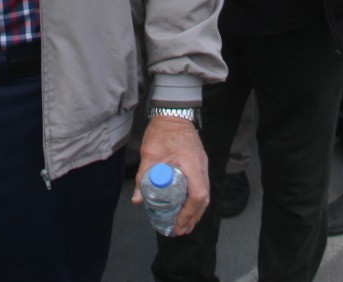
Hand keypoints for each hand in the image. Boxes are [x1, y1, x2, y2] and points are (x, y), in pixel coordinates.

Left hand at [132, 114, 209, 235]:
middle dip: (193, 217)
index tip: (178, 223)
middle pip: (204, 198)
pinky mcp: (200, 163)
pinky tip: (187, 207)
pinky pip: (202, 186)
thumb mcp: (149, 154)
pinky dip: (196, 200)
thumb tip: (137, 200)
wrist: (173, 112)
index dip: (189, 212)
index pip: (197, 195)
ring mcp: (203, 165)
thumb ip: (143, 177)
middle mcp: (201, 167)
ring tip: (184, 224)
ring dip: (196, 211)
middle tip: (180, 230)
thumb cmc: (162, 131)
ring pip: (205, 193)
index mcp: (191, 164)